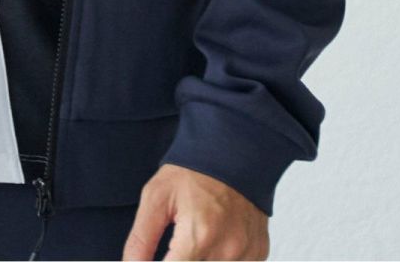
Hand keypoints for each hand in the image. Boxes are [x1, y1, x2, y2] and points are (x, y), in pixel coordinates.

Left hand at [122, 164, 268, 259]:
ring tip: (194, 238)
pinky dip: (220, 259)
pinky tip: (214, 241)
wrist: (233, 149)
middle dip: (180, 259)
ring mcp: (246, 253)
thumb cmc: (193, 171)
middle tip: (177, 242)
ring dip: (200, 260)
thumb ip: (141, 240)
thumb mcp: (156, 197)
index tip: (162, 255)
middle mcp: (227, 250)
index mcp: (199, 235)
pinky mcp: (259, 252)